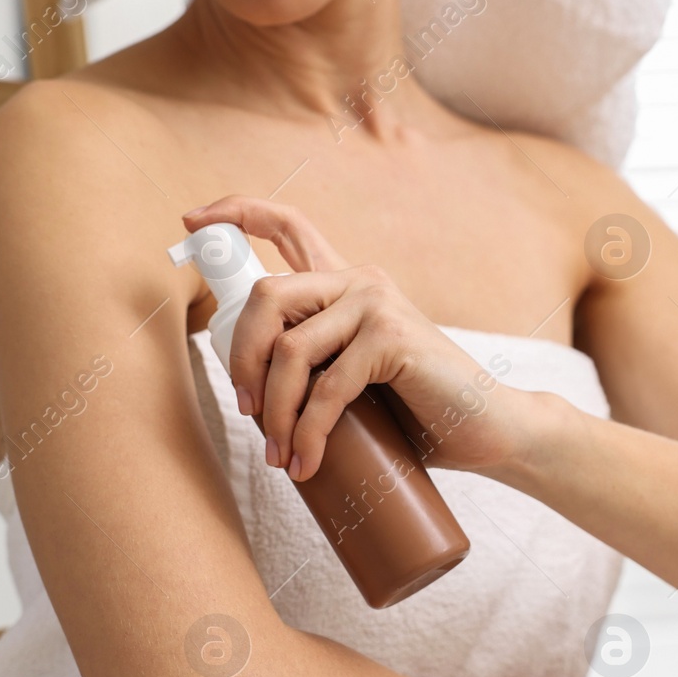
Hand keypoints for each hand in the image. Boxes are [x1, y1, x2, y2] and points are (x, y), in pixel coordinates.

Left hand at [182, 196, 530, 480]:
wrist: (487, 430)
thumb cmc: (418, 412)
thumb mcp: (354, 380)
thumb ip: (317, 367)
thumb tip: (252, 397)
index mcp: (345, 284)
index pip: (287, 224)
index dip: (235, 212)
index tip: (190, 219)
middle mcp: (359, 280)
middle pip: (265, 295)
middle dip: (239, 359)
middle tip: (246, 414)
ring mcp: (377, 304)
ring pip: (290, 351)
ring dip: (273, 414)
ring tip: (281, 459)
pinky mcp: (393, 337)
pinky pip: (328, 388)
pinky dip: (309, 434)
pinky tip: (307, 464)